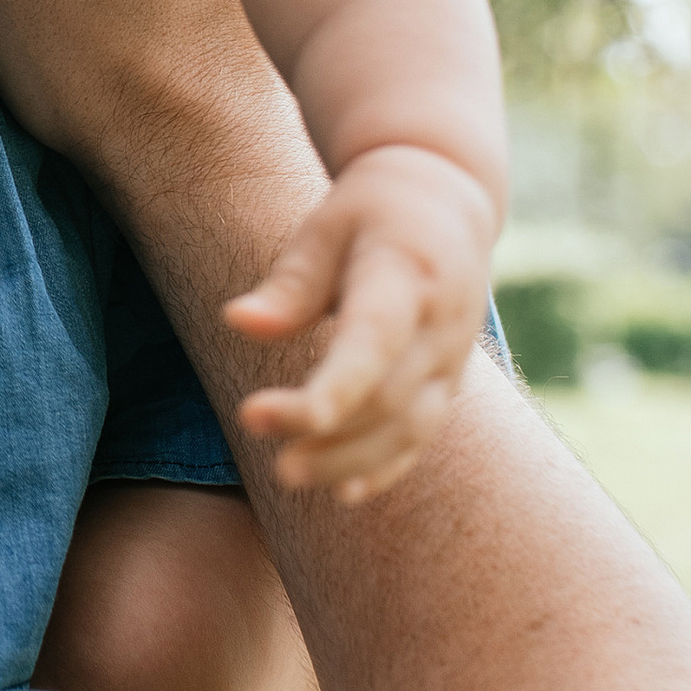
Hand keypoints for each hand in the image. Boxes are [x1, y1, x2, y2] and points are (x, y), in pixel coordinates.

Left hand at [225, 142, 499, 501]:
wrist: (446, 200)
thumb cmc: (369, 212)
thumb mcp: (324, 228)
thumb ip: (288, 284)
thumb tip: (237, 322)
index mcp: (408, 274)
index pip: (372, 342)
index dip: (330, 389)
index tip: (265, 413)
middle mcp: (441, 324)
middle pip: (389, 397)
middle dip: (329, 433)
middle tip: (264, 450)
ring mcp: (453, 357)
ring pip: (410, 426)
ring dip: (350, 459)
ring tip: (288, 474)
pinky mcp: (451, 379)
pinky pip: (424, 434)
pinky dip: (387, 466)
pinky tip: (344, 490)